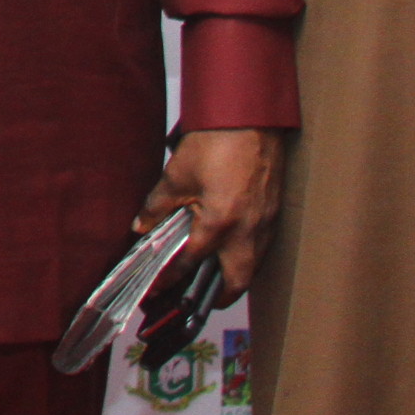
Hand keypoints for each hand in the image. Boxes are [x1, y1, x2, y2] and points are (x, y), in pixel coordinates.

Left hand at [134, 126, 286, 293]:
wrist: (251, 116)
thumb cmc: (215, 141)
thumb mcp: (177, 174)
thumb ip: (157, 206)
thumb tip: (141, 228)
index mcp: (220, 223)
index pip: (191, 263)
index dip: (171, 279)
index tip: (157, 290)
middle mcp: (248, 230)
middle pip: (236, 281)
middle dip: (217, 296)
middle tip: (196, 297)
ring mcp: (266, 223)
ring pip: (253, 266)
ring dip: (233, 276)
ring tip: (210, 276)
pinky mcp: (274, 212)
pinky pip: (261, 246)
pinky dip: (246, 255)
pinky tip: (230, 247)